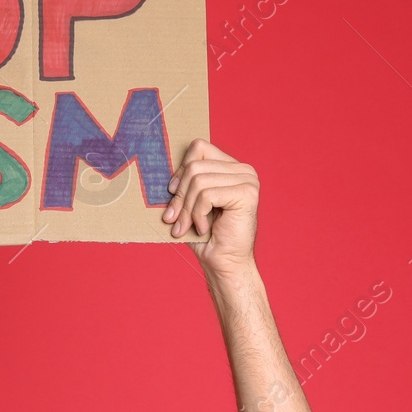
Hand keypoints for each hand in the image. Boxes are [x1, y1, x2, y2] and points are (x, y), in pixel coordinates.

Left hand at [162, 138, 258, 276]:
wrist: (224, 263)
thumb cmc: (206, 235)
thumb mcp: (189, 203)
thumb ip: (183, 182)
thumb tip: (163, 170)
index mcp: (232, 167)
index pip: (198, 148)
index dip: (180, 171)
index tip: (172, 193)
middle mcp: (244, 170)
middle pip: (195, 166)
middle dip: (179, 196)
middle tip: (174, 219)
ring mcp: (248, 180)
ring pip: (198, 181)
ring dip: (187, 209)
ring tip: (186, 226)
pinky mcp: (247, 193)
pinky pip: (207, 195)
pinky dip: (198, 215)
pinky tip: (203, 228)